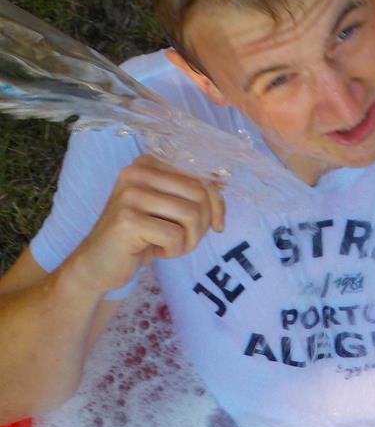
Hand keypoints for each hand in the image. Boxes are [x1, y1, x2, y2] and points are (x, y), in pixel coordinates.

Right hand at [68, 154, 224, 295]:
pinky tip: (155, 252)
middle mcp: (137, 171)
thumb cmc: (140, 238)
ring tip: (171, 246)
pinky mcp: (128, 220)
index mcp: (148, 163)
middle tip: (186, 241)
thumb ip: (192, 196)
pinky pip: (175, 236)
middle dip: (202, 226)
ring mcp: (130, 194)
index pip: (200, 177)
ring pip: (190, 215)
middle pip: (199, 196)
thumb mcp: (169, 212)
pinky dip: (173, 250)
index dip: (217, 205)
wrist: (99, 263)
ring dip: (189, 240)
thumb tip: (223, 182)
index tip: (217, 226)